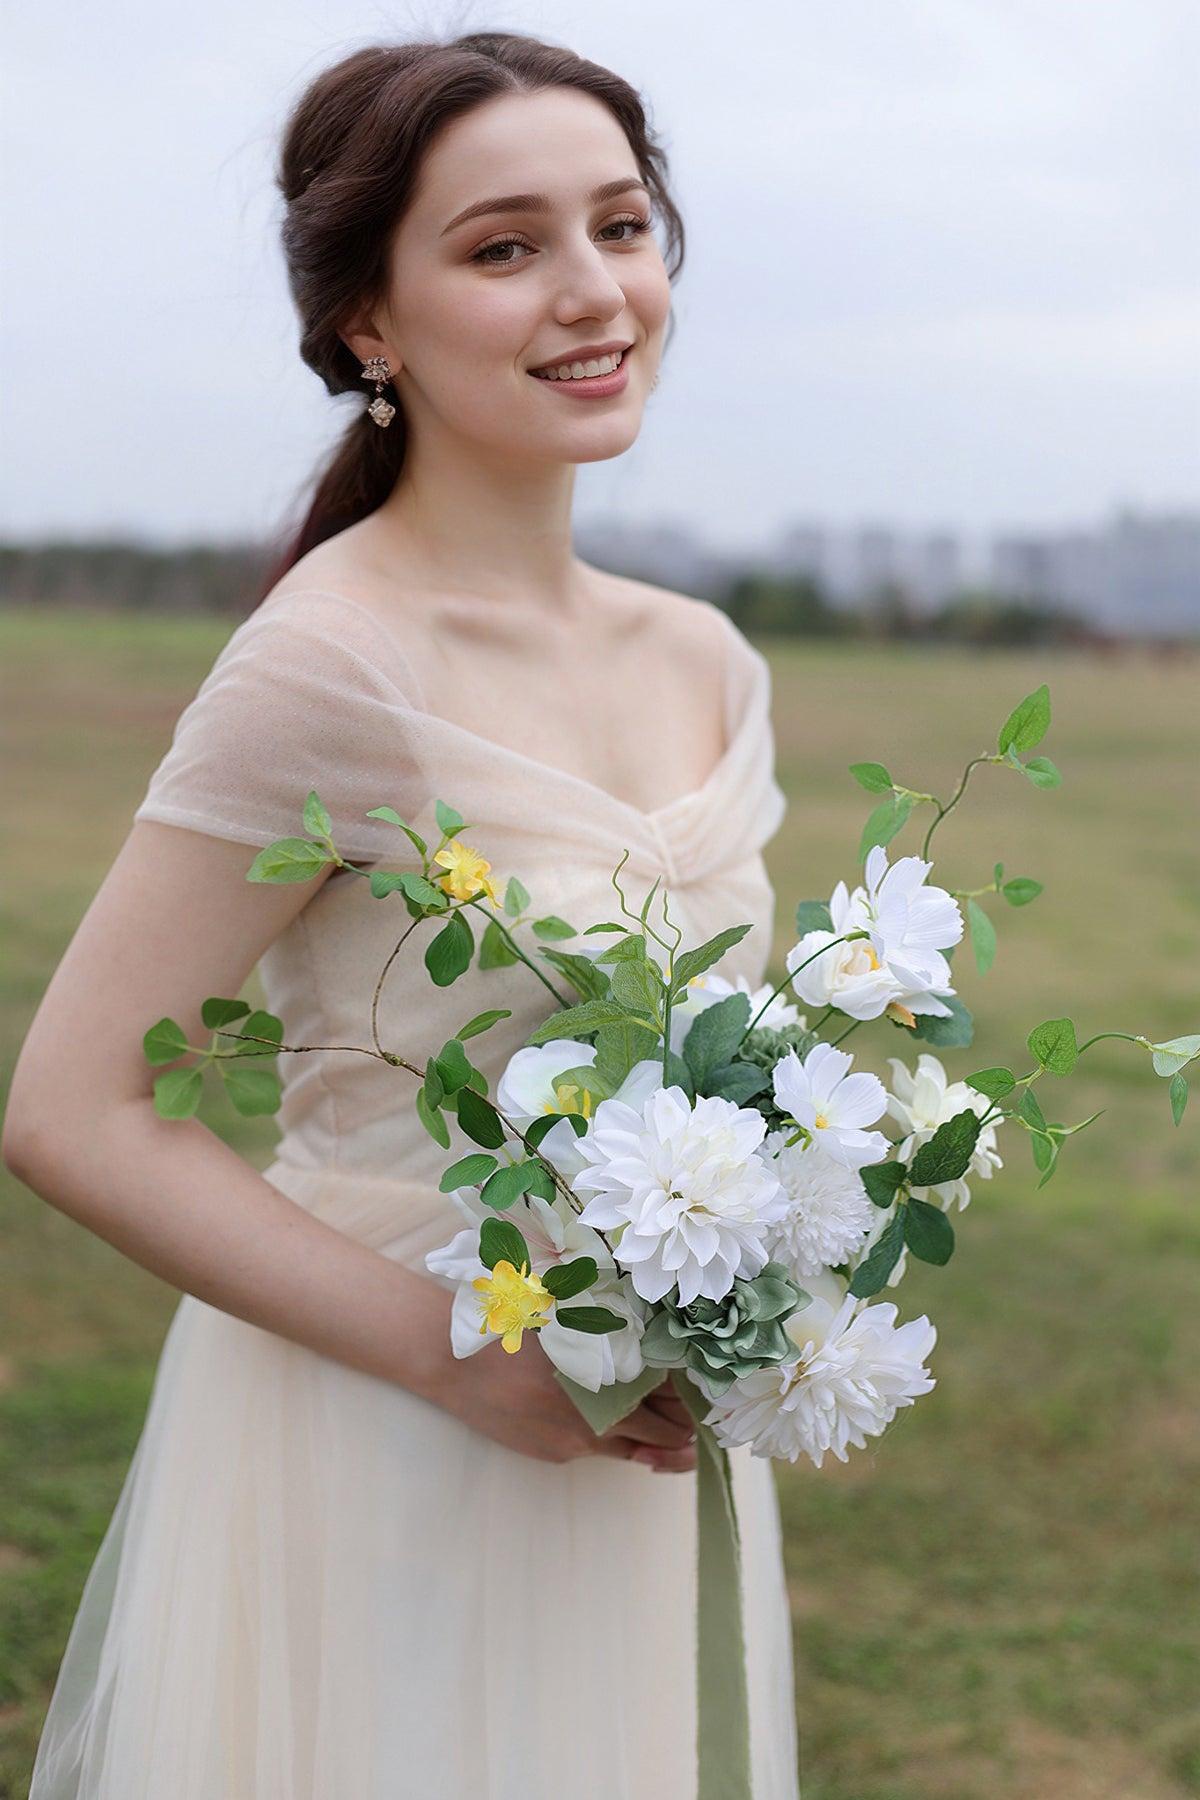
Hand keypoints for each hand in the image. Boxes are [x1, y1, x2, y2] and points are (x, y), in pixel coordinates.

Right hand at [428, 1336, 697, 1471]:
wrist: (454, 1360)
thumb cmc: (511, 1324)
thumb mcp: (568, 1319)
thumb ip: (612, 1335)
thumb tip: (660, 1355)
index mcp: (604, 1369)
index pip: (672, 1396)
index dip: (692, 1399)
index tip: (702, 1395)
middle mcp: (596, 1411)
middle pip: (664, 1432)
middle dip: (682, 1429)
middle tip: (692, 1418)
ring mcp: (576, 1439)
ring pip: (637, 1449)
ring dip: (655, 1442)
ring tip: (666, 1432)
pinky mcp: (556, 1454)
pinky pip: (599, 1449)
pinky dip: (612, 1438)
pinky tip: (606, 1419)